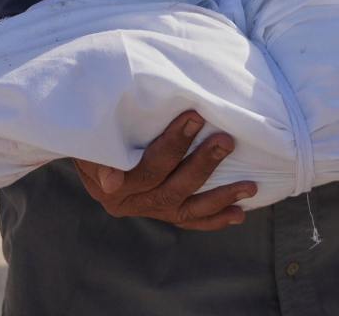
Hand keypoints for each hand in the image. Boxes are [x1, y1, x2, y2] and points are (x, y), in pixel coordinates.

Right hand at [72, 111, 254, 231]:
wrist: (90, 141)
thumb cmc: (93, 128)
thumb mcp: (90, 133)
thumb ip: (100, 151)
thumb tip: (113, 182)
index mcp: (109, 186)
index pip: (147, 169)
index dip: (173, 145)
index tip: (195, 117)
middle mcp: (129, 204)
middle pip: (171, 188)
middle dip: (202, 163)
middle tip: (226, 139)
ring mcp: (147, 210)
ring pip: (186, 208)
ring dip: (220, 197)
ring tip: (248, 186)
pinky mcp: (162, 212)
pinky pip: (191, 219)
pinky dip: (215, 218)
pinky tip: (239, 213)